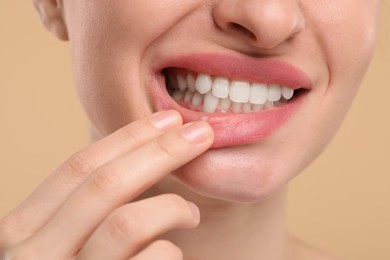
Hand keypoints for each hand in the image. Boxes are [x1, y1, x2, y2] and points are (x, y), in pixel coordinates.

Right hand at [0, 110, 213, 258]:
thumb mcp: (61, 240)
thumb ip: (83, 209)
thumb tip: (140, 155)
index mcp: (22, 230)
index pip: (78, 167)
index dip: (127, 138)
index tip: (168, 119)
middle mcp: (34, 256)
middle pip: (106, 185)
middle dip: (162, 151)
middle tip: (202, 134)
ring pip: (128, 223)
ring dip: (172, 207)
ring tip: (191, 213)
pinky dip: (171, 251)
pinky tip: (174, 255)